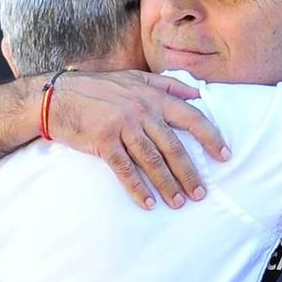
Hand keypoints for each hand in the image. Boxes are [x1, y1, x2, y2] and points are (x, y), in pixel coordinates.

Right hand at [45, 70, 229, 211]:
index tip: (224, 156)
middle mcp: (141, 110)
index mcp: (153, 96)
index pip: (191, 117)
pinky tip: (148, 203)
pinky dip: (138, 188)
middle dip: (190, 173)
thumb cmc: (98, 89)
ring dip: (168, 184)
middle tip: (201, 193)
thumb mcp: (134, 79)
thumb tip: (197, 94)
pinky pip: (125, 169)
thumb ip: (166, 86)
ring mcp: (122, 125)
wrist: (57, 97)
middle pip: (173, 146)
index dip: (210, 137)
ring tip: (178, 203)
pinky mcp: (103, 141)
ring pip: (152, 160)